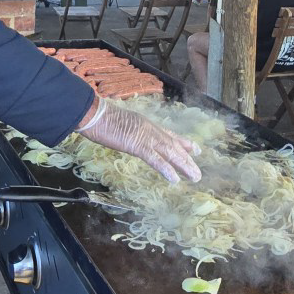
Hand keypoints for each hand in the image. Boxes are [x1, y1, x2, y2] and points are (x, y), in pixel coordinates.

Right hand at [78, 100, 201, 182]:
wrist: (95, 114)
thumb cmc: (102, 118)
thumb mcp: (122, 123)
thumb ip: (131, 130)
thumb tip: (132, 136)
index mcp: (147, 124)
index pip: (169, 135)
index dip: (184, 143)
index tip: (196, 149)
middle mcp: (151, 129)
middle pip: (174, 146)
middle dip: (187, 159)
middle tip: (198, 172)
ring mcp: (146, 137)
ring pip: (170, 152)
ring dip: (184, 166)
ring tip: (194, 177)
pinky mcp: (138, 145)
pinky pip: (155, 159)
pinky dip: (167, 169)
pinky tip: (175, 179)